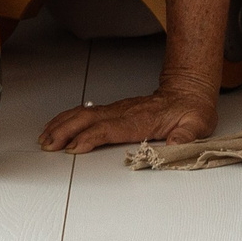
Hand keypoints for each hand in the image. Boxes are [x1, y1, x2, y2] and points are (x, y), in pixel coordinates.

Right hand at [39, 84, 217, 154]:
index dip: (90, 137)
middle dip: (65, 131)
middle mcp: (124, 112)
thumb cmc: (191, 111)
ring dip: (62, 125)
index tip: (73, 148)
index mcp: (140, 119)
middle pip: (88, 118)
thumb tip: (176, 146)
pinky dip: (67, 118)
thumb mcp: (197, 125)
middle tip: (48, 146)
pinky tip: (57, 126)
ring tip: (44, 138)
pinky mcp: (113, 110)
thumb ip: (186, 136)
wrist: (188, 92)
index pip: (109, 128)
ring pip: (83, 113)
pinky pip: (85, 112)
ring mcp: (117, 109)